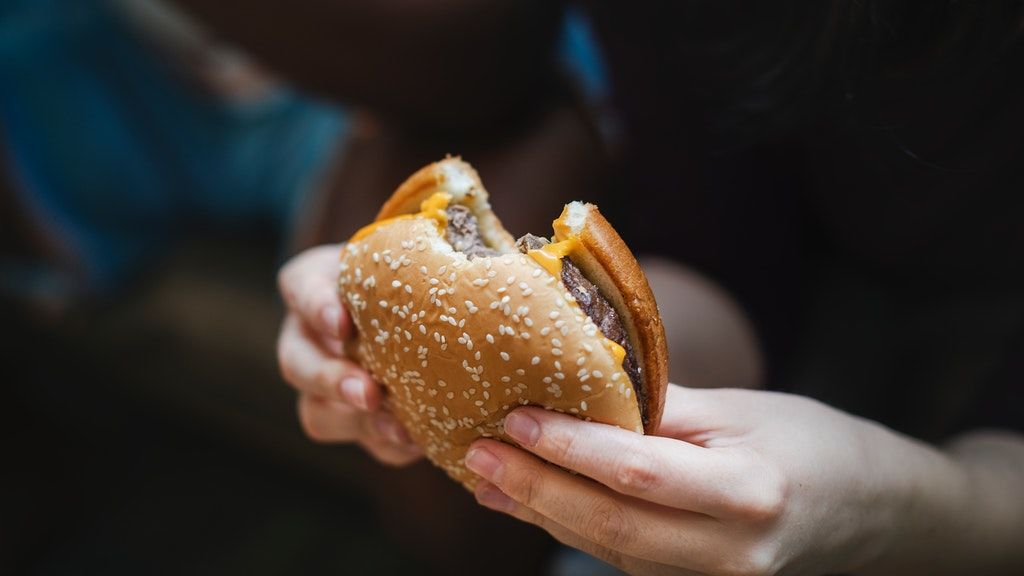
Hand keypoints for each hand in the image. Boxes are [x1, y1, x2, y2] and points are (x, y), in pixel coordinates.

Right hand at [277, 244, 421, 465]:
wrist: (428, 305)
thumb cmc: (419, 267)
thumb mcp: (416, 249)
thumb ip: (430, 248)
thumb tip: (492, 250)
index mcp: (316, 284)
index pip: (301, 287)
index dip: (316, 306)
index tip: (342, 322)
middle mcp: (308, 337)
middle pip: (297, 363)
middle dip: (330, 380)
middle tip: (367, 392)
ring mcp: (325, 385)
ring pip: (319, 413)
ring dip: (358, 423)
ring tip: (399, 429)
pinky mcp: (356, 421)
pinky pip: (363, 442)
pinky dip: (389, 444)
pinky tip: (419, 440)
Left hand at [463, 384, 927, 575]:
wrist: (875, 514)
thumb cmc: (815, 445)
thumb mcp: (745, 410)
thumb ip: (663, 407)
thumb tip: (581, 383)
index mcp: (750, 494)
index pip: (639, 473)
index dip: (569, 448)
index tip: (514, 417)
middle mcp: (729, 553)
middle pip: (610, 526)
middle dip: (534, 490)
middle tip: (476, 454)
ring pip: (608, 548)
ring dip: (540, 513)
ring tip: (485, 476)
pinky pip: (622, 557)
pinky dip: (572, 527)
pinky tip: (532, 500)